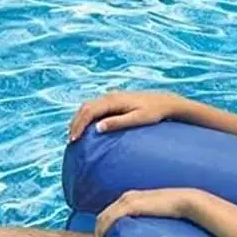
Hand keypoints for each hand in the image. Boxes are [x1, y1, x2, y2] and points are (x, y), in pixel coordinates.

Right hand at [68, 90, 187, 141]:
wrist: (165, 102)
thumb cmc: (154, 113)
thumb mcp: (138, 119)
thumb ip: (118, 122)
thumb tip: (98, 128)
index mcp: (113, 100)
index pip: (89, 111)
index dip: (79, 125)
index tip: (74, 140)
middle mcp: (110, 96)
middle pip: (85, 108)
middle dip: (75, 123)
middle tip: (71, 140)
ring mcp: (112, 97)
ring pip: (88, 106)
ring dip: (80, 120)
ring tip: (75, 135)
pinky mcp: (115, 100)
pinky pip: (96, 108)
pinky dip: (87, 117)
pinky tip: (87, 129)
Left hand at [93, 188, 198, 236]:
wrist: (187, 202)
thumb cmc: (180, 211)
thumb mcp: (161, 217)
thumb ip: (153, 224)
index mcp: (133, 198)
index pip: (111, 213)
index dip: (104, 228)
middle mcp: (127, 197)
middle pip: (103, 216)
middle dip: (98, 233)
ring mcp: (128, 200)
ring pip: (103, 218)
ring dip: (98, 234)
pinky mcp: (131, 205)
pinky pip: (110, 219)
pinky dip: (103, 231)